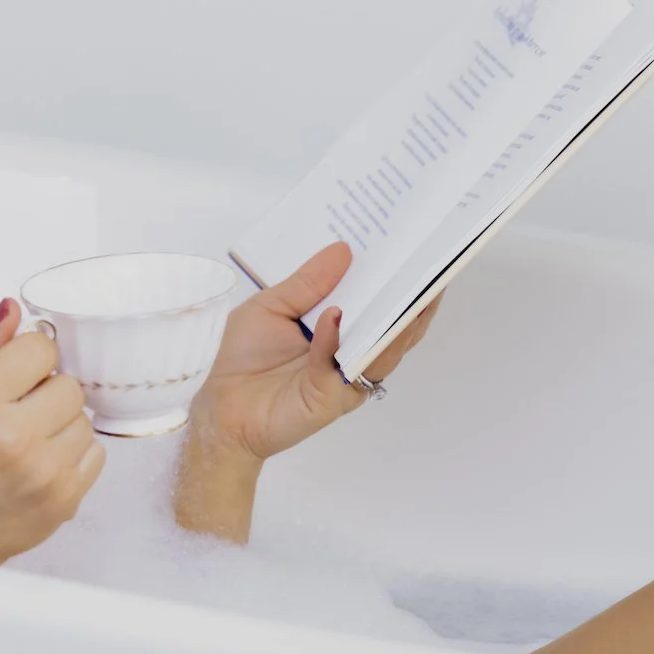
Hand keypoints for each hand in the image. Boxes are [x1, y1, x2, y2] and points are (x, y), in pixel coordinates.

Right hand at [0, 300, 105, 564]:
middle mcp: (14, 435)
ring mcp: (44, 470)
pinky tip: (41, 461)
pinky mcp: (65, 498)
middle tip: (19, 410)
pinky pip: (95, 453)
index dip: (28, 357)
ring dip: (61, 422)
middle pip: (68, 383)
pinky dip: (73, 453)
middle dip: (47, 391)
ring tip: (28, 439)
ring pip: (85, 418)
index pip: (40, 348)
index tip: (15, 373)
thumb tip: (13, 308)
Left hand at [193, 242, 441, 463]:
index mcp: (341, 327)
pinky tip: (334, 316)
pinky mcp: (334, 397)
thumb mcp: (272, 305)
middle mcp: (352, 352)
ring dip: (396, 319)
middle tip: (429, 264)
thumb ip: (306, 282)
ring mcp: (348, 376)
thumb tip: (343, 250)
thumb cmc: (245, 356)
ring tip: (408, 287)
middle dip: (413, 296)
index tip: (409, 245)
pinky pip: (339, 364)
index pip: (375, 301)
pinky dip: (336, 339)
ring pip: (384, 348)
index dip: (393, 276)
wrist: (225, 407)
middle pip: (393, 325)